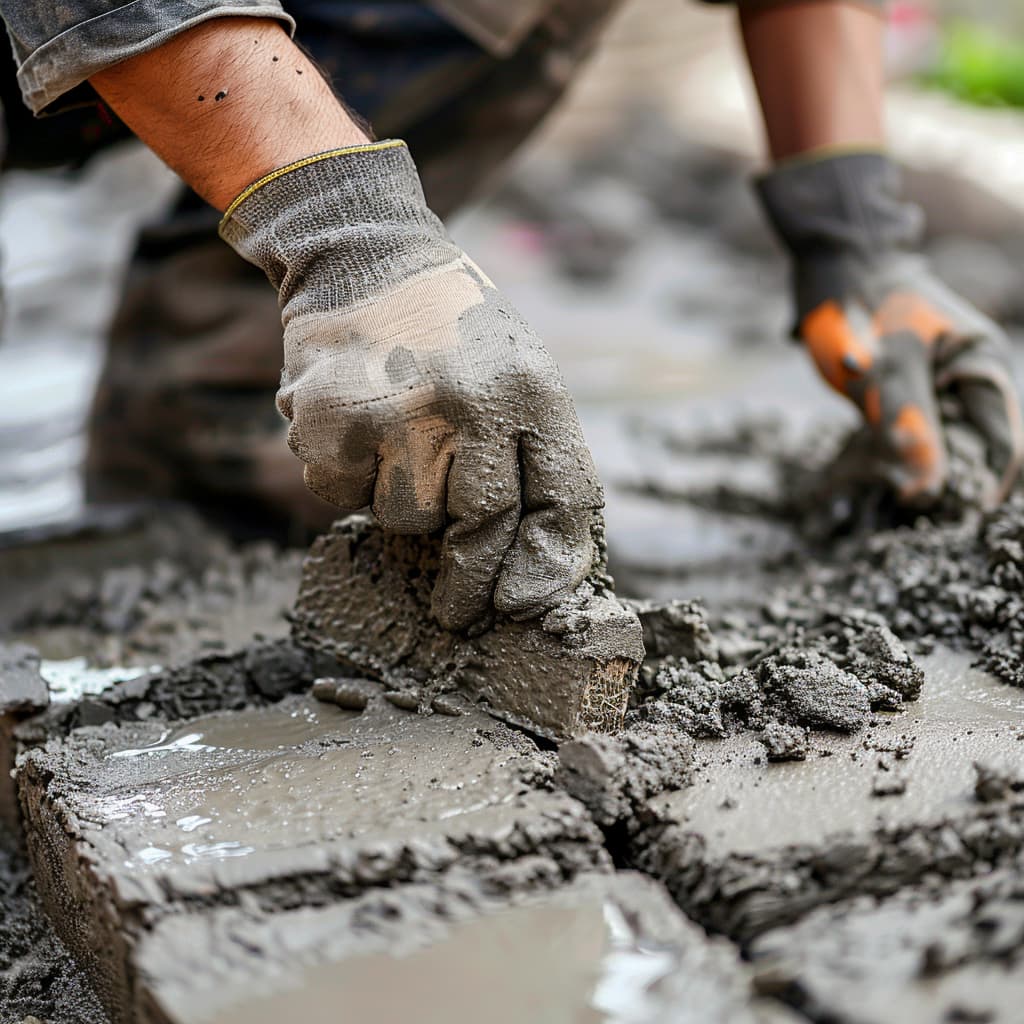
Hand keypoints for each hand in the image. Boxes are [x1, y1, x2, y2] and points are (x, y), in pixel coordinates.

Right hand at [221, 141, 602, 630]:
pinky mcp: (332, 420)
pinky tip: (356, 429)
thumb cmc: (451, 333)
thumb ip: (534, 452)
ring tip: (398, 438)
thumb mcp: (517, 371)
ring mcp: (399, 409)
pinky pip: (342, 499)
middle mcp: (472, 398)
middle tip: (459, 615)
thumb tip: (538, 564)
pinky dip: (347, 482)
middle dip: (472, 583)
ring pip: (407, 519)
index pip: (559, 499)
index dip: (546, 566)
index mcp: (532, 387)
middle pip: (482, 526)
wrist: (364, 254)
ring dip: (402, 501)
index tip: (526, 605)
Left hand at [758, 151, 1022, 507]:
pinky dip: (895, 447)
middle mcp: (970, 375)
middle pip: (971, 446)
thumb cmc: (868, 309)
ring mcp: (938, 380)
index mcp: (984, 365)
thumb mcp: (890, 372)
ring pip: (938, 441)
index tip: (954, 514)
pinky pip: (909, 429)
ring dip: (915, 463)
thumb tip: (926, 491)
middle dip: (944, 475)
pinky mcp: (907, 386)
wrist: (835, 265)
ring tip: (889, 480)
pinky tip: (875, 458)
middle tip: (908, 496)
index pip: (1003, 443)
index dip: (984, 484)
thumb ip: (914, 430)